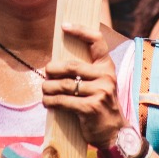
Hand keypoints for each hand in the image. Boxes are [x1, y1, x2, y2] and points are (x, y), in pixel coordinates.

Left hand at [42, 25, 124, 148]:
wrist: (114, 131)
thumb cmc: (100, 103)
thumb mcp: (99, 83)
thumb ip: (85, 71)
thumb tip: (55, 62)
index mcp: (107, 66)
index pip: (96, 41)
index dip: (80, 30)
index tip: (65, 26)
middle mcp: (106, 76)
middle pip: (71, 66)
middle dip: (53, 69)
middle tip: (46, 72)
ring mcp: (100, 92)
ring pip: (64, 85)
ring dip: (48, 87)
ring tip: (44, 89)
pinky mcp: (91, 108)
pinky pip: (64, 101)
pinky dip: (51, 101)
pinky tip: (47, 102)